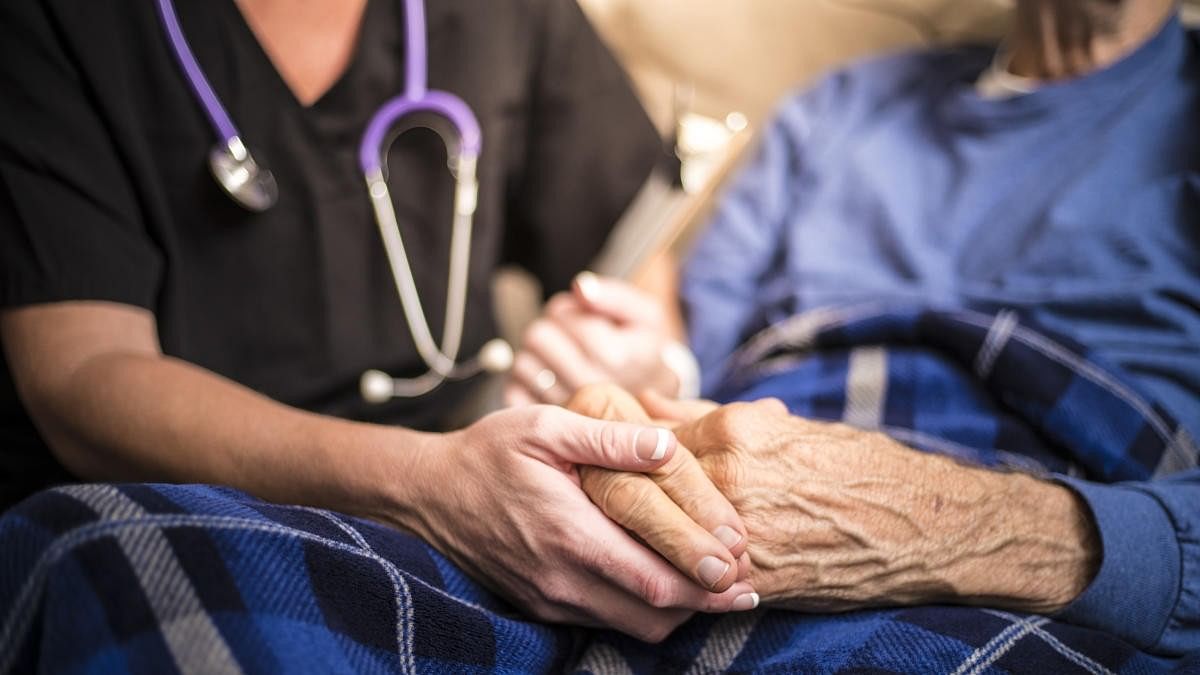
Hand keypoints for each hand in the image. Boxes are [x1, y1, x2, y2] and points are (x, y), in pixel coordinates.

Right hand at [382, 404, 756, 642]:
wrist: (428, 494)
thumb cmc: (490, 452)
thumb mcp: (546, 427)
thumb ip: (610, 438)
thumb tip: (668, 447)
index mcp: (570, 534)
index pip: (656, 580)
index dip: (707, 583)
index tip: (745, 571)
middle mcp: (562, 579)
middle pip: (654, 615)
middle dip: (705, 604)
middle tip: (746, 586)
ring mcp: (550, 599)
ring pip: (633, 626)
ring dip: (676, 611)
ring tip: (712, 585)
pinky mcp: (541, 606)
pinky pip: (605, 621)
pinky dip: (642, 609)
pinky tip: (663, 582)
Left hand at [505, 273, 680, 405]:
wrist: (652, 404)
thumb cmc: (644, 351)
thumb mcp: (645, 316)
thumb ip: (613, 296)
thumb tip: (580, 288)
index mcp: (614, 356)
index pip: (562, 315)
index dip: (569, 309)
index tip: (585, 318)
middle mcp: (589, 386)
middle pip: (538, 337)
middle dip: (550, 328)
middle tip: (569, 336)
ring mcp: (567, 408)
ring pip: (522, 363)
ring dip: (537, 355)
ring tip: (563, 358)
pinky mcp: (548, 423)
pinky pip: (515, 391)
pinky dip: (527, 381)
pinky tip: (552, 379)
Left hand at [592, 393, 1101, 613]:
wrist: (923, 524)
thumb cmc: (856, 466)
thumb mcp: (783, 426)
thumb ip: (709, 417)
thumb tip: (648, 402)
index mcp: (736, 433)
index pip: (643, 436)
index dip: (605, 444)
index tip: (580, 448)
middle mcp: (732, 481)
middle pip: (632, 487)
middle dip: (592, 491)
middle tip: (564, 495)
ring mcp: (742, 533)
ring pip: (652, 537)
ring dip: (617, 537)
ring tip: (588, 537)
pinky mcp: (756, 579)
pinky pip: (689, 580)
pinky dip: (660, 576)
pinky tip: (639, 574)